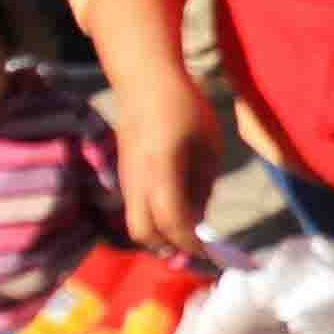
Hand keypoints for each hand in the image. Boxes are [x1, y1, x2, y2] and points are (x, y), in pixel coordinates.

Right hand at [106, 65, 223, 255]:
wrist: (144, 81)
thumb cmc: (184, 107)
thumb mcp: (207, 145)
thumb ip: (203, 185)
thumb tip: (199, 218)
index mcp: (163, 169)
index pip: (173, 221)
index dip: (191, 243)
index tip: (210, 252)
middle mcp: (138, 180)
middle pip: (145, 234)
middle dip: (170, 248)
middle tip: (194, 249)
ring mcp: (126, 178)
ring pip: (135, 224)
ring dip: (159, 236)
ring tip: (186, 233)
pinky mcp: (123, 175)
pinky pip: (134, 210)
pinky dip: (152, 220)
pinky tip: (173, 211)